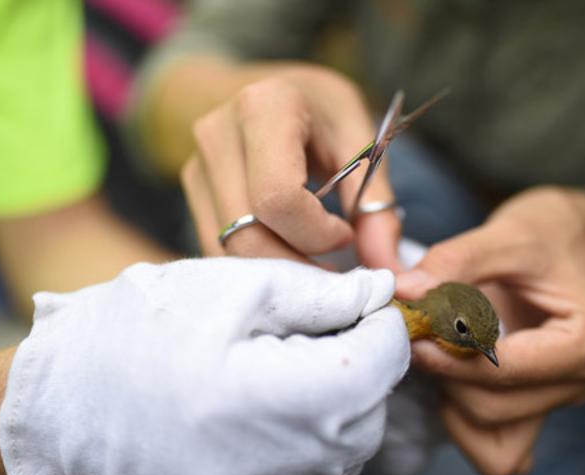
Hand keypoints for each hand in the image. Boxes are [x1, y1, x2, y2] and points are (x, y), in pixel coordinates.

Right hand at [0, 258, 408, 474]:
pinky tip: (249, 406)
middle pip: (372, 400)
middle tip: (293, 328)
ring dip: (327, 395)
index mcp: (302, 403)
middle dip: (351, 356)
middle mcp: (304, 468)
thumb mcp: (230, 290)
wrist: (58, 415)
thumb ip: (318, 293)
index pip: (386, 356)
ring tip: (262, 366)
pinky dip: (300, 432)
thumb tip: (378, 292)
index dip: (376, 317)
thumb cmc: (135, 339)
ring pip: (346, 438)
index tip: (351, 297)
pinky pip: (310, 469)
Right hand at [181, 65, 401, 270]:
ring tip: (312, 261)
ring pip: (229, 250)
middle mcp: (218, 134)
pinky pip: (219, 248)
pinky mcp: (192, 191)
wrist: (266, 89)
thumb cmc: (321, 112)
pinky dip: (257, 266)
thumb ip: (377, 206)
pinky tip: (286, 254)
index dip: (316, 234)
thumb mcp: (361, 141)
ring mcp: (197, 165)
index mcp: (265, 108)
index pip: (278, 198)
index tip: (345, 233)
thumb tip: (393, 275)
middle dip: (297, 267)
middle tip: (332, 268)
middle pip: (248, 235)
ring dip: (277, 271)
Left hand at [395, 187, 584, 474]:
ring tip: (439, 347)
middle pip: (492, 407)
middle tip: (418, 330)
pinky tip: (454, 375)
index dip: (449, 354)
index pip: (506, 372)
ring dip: (451, 397)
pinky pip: (498, 450)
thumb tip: (404, 292)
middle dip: (445, 372)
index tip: (413, 328)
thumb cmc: (544, 234)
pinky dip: (466, 423)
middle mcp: (583, 382)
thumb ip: (454, 262)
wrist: (567, 239)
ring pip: (490, 433)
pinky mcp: (538, 409)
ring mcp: (561, 400)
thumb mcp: (504, 234)